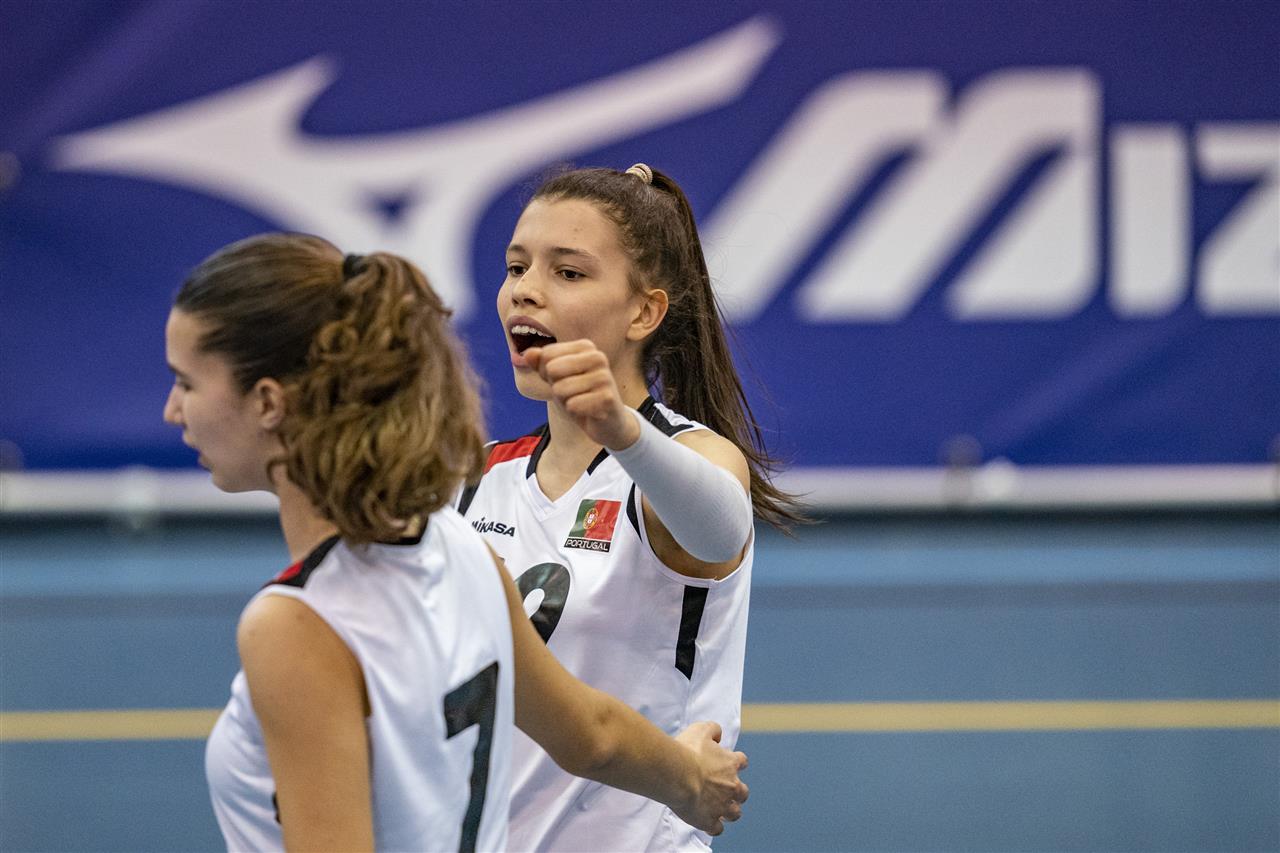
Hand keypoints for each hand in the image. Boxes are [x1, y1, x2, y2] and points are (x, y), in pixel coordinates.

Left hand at [524, 341, 640, 449]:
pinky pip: (572, 406)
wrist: (608, 422)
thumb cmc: (580, 395)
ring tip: (581, 401)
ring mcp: (604, 377)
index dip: (547, 373)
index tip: (565, 379)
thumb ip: (540, 364)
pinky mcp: (607, 398)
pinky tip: (588, 411)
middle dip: (556, 386)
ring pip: (560, 389)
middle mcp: (598, 357)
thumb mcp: (556, 378)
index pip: (546, 355)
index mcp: (586, 347)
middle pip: (552, 370)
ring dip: (565, 401)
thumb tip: (527, 354)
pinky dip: (575, 412)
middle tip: (573, 393)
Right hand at [671, 721, 748, 835]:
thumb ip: (713, 729)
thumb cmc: (687, 751)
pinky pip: (717, 829)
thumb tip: (718, 734)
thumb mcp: (701, 729)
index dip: (736, 763)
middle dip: (737, 792)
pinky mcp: (709, 820)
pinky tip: (708, 824)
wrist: (678, 774)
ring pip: (735, 813)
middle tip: (726, 791)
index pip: (742, 761)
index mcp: (730, 763)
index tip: (730, 763)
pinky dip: (714, 827)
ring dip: (730, 812)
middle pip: (743, 792)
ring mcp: (722, 805)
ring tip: (721, 811)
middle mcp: (731, 786)